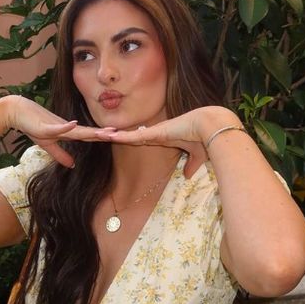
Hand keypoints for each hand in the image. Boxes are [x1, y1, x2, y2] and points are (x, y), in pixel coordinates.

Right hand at [3, 95, 115, 167]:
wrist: (17, 112)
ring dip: (92, 132)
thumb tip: (73, 165)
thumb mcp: (48, 145)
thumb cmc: (33, 125)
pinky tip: (75, 124)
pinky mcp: (46, 126)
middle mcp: (67, 128)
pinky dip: (66, 126)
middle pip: (89, 133)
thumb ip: (61, 155)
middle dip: (105, 135)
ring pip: (78, 131)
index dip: (104, 138)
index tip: (120, 138)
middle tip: (123, 135)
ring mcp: (58, 126)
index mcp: (69, 133)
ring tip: (107, 132)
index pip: (90, 137)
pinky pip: (58, 127)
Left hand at [105, 106, 240, 178]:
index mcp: (163, 136)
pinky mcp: (154, 133)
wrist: (211, 127)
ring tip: (93, 135)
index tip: (115, 138)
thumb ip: (191, 165)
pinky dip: (119, 136)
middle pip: (128, 135)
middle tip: (96, 135)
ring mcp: (153, 131)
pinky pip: (132, 135)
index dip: (127, 138)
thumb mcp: (197, 156)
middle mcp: (155, 132)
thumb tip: (188, 176)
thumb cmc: (206, 139)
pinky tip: (105, 136)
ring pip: (126, 134)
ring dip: (111, 135)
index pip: (140, 138)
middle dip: (113, 136)